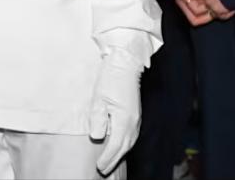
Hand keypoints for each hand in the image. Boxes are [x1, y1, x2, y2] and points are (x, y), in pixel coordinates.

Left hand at [88, 47, 142, 174]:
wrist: (124, 65)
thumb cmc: (110, 80)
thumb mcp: (98, 99)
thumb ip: (98, 119)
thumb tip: (98, 137)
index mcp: (124, 120)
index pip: (115, 145)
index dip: (107, 157)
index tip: (99, 167)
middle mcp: (133, 122)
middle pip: (124, 147)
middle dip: (113, 160)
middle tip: (103, 170)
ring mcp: (136, 119)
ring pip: (129, 142)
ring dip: (120, 154)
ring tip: (109, 163)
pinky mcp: (135, 115)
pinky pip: (131, 135)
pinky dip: (124, 145)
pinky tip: (118, 147)